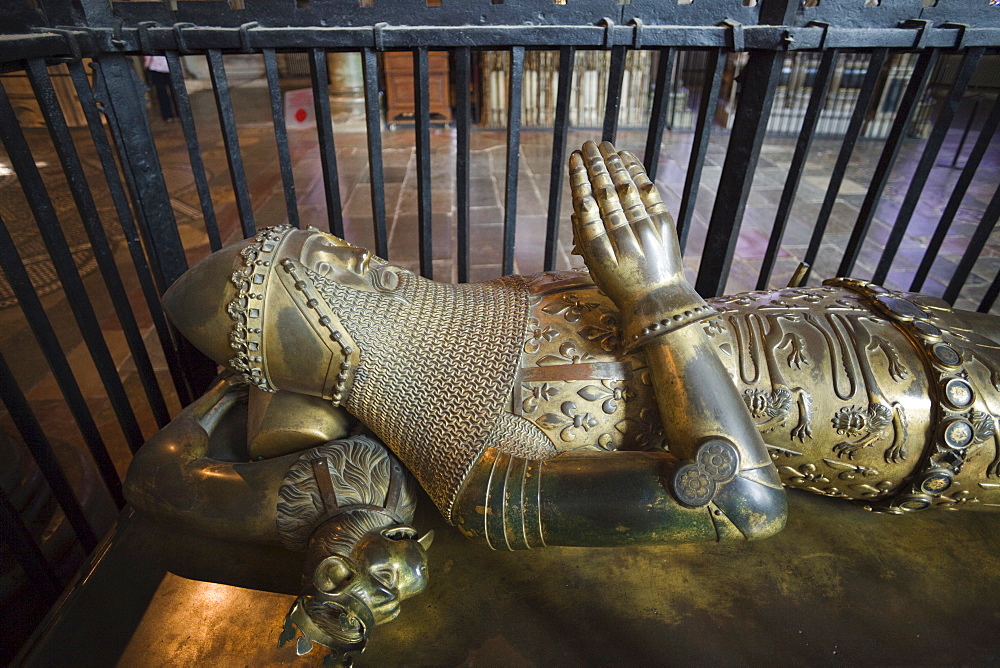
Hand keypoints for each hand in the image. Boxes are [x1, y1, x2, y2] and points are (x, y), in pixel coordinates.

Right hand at [570, 141, 709, 349]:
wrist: (659, 300)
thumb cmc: (621, 284)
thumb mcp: (595, 268)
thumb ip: (585, 237)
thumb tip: (578, 206)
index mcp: (598, 251)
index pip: (585, 205)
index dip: (579, 179)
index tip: (574, 159)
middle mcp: (622, 239)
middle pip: (605, 193)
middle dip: (595, 165)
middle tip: (586, 144)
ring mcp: (645, 231)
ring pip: (626, 188)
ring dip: (613, 163)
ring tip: (603, 146)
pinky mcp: (663, 224)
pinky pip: (648, 191)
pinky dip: (636, 172)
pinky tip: (625, 158)